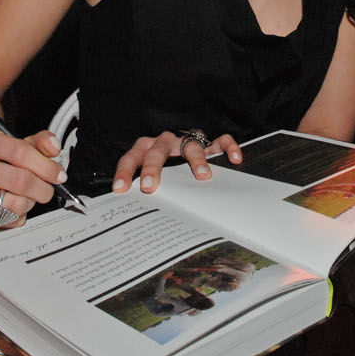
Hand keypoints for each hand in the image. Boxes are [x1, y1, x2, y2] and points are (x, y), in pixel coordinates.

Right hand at [0, 127, 69, 232]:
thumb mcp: (16, 143)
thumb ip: (39, 142)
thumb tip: (54, 147)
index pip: (20, 152)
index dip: (46, 166)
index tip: (58, 175)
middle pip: (19, 181)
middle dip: (42, 189)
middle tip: (46, 190)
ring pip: (14, 205)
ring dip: (28, 204)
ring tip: (25, 197)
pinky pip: (4, 223)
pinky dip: (15, 218)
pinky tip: (11, 207)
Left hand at [112, 131, 242, 193]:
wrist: (186, 146)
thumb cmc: (167, 168)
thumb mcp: (153, 175)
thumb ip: (147, 188)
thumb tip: (136, 215)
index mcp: (147, 149)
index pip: (132, 157)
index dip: (125, 171)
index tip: (120, 188)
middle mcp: (166, 142)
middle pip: (157, 151)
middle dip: (152, 168)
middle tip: (150, 187)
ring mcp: (188, 141)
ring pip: (191, 143)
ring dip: (196, 159)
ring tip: (202, 176)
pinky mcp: (210, 143)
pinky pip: (220, 140)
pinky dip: (228, 146)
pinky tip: (234, 158)